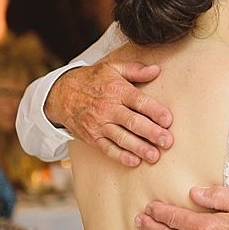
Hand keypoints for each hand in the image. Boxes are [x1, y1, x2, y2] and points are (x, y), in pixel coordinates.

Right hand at [44, 61, 172, 166]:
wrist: (60, 94)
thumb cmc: (92, 80)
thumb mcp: (112, 68)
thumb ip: (135, 70)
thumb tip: (156, 70)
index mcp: (117, 90)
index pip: (139, 101)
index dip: (154, 111)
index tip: (168, 120)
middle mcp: (109, 108)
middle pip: (133, 122)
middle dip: (151, 133)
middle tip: (166, 142)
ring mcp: (99, 124)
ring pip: (122, 138)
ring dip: (139, 148)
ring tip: (154, 156)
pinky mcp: (92, 137)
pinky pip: (108, 148)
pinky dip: (121, 156)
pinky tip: (134, 161)